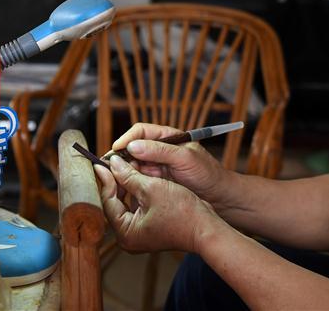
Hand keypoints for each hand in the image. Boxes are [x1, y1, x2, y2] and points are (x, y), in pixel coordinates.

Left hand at [94, 155, 221, 254]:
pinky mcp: (149, 229)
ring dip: (127, 183)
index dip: (106, 178)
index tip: (102, 161)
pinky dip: (137, 191)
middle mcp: (129, 237)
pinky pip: (136, 207)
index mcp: (126, 233)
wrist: (206, 228)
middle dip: (116, 180)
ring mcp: (139, 234)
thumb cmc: (182, 212)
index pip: (108, 201)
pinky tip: (137, 175)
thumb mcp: (151, 188)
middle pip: (115, 203)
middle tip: (112, 161)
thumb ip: (128, 175)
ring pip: (125, 203)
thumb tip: (112, 163)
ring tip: (124, 164)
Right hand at [112, 123, 230, 208]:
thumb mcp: (185, 158)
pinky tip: (126, 188)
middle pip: (133, 148)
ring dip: (124, 170)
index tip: (116, 150)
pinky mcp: (156, 181)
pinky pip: (138, 179)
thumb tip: (133, 146)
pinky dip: (131, 181)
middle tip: (110, 167)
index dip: (126, 138)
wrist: (218, 196)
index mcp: (167, 137)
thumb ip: (160, 151)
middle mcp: (159, 150)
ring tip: (116, 179)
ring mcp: (157, 166)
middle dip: (121, 156)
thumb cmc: (207, 173)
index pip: (140, 131)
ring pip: (133, 165)